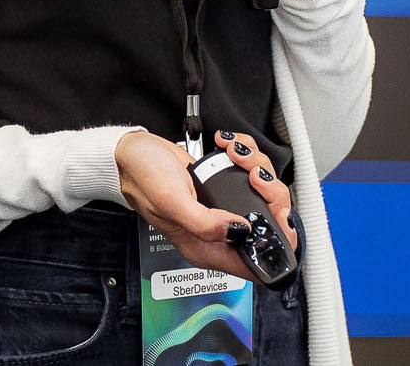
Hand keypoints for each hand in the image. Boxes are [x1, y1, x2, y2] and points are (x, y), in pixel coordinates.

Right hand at [113, 131, 298, 280]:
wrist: (134, 152)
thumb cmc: (143, 177)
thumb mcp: (171, 202)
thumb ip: (204, 223)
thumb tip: (241, 230)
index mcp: (205, 248)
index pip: (254, 262)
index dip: (275, 242)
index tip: (276, 214)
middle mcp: (217, 232)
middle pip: (267, 222)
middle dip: (269, 194)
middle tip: (254, 174)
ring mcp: (222, 209)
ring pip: (262, 193)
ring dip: (257, 166)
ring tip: (235, 154)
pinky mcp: (223, 187)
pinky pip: (250, 172)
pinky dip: (247, 155)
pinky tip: (229, 148)